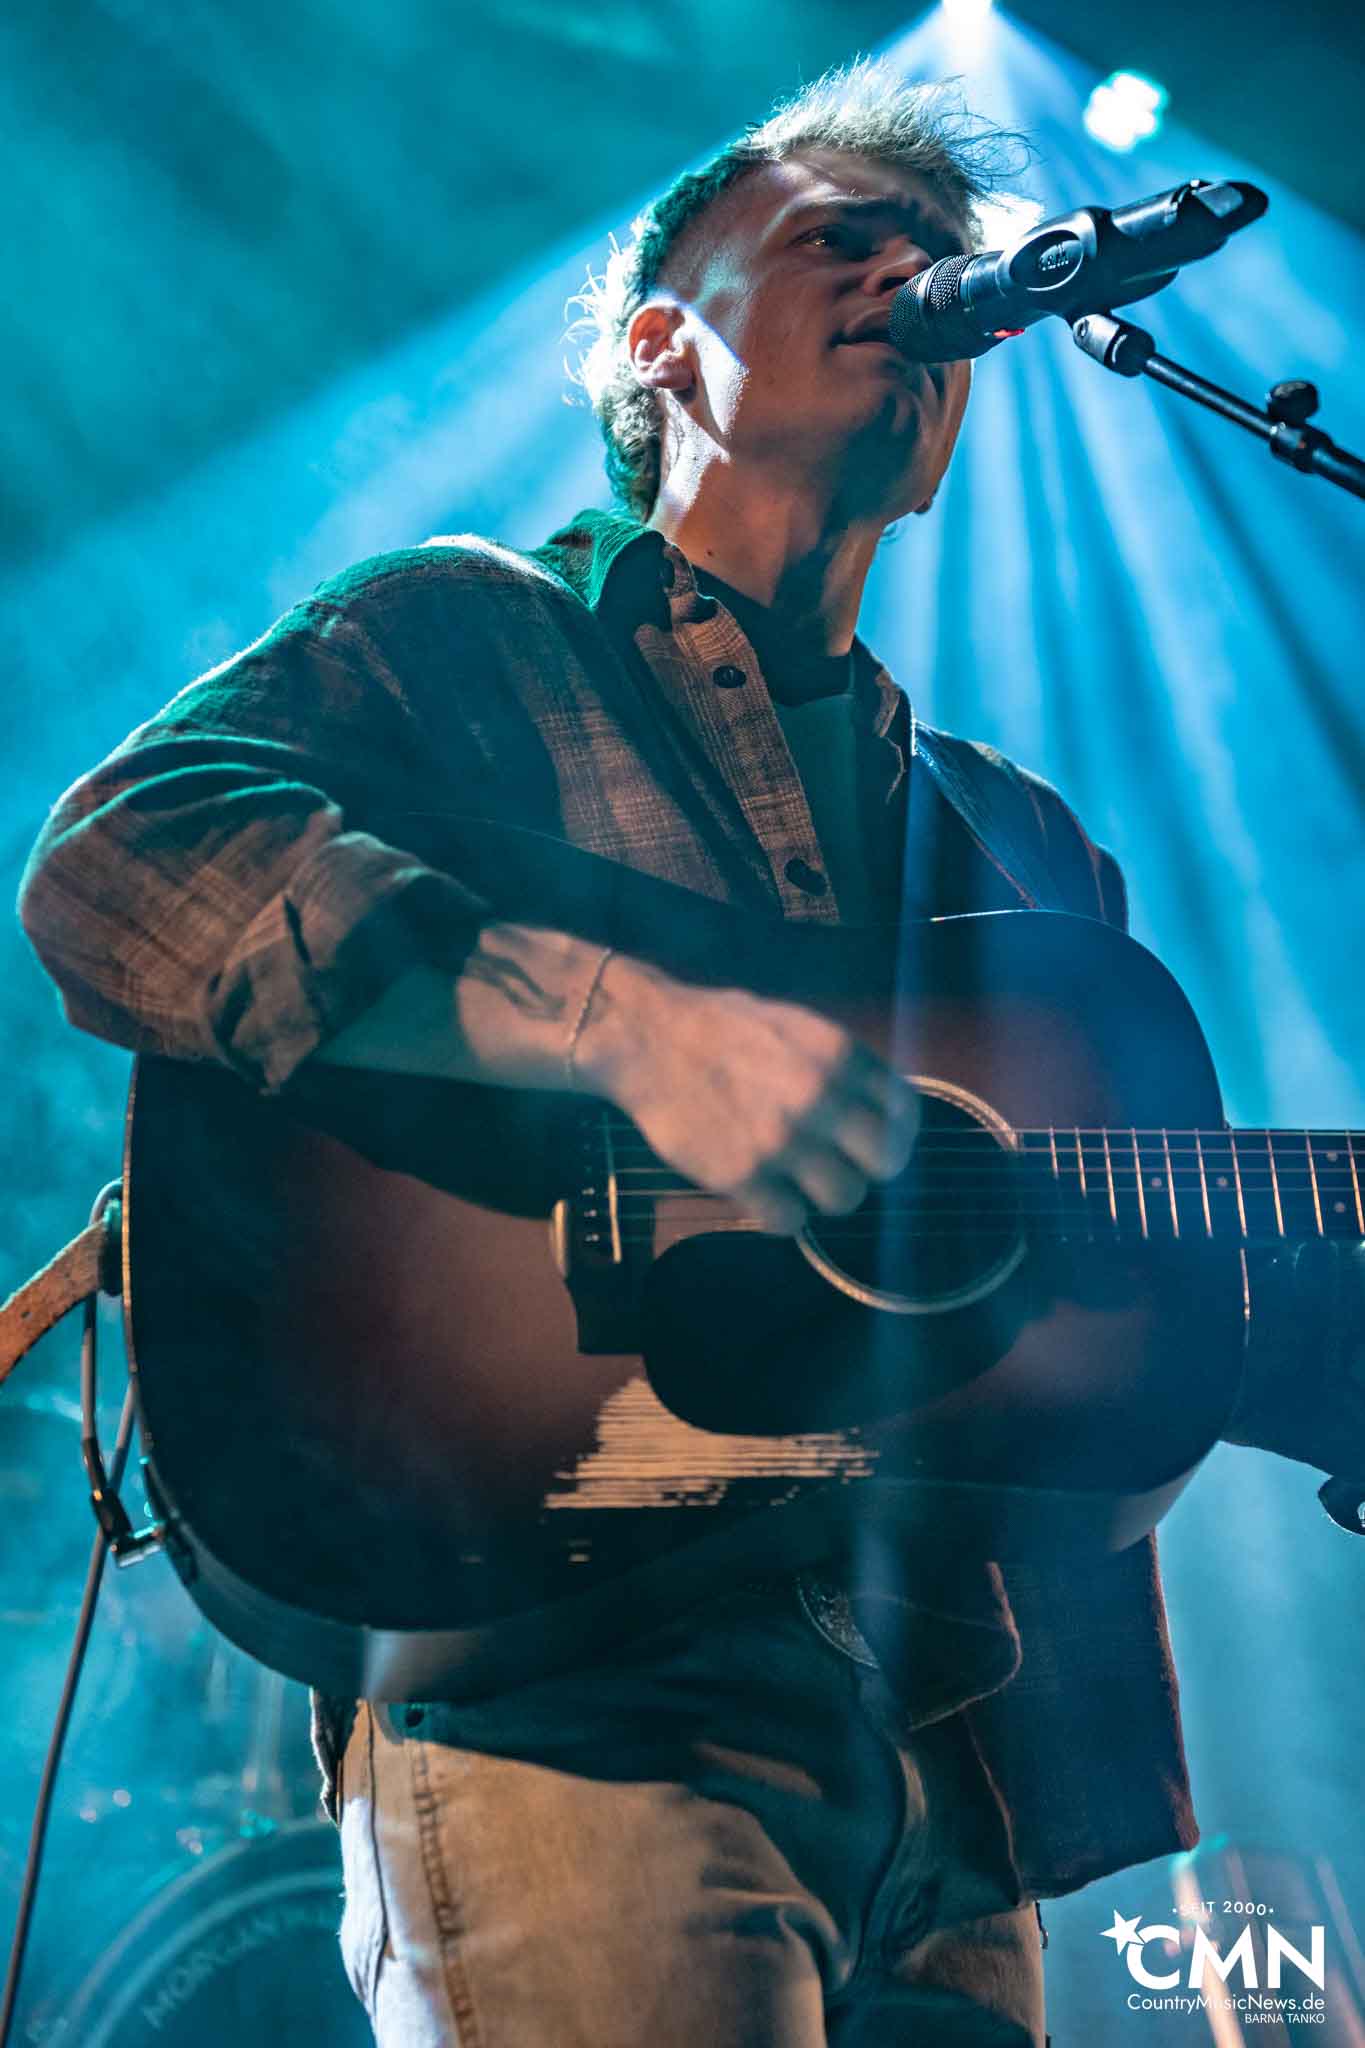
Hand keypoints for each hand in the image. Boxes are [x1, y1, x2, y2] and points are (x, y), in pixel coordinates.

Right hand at [573, 953, 918, 1234]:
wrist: (648, 1038)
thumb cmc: (722, 1027)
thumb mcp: (797, 1026)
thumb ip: (841, 1065)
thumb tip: (878, 1104)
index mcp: (839, 1055)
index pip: (905, 1112)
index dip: (896, 1134)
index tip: (873, 1144)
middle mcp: (821, 1098)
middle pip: (886, 1163)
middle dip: (865, 1169)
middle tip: (838, 1167)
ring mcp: (783, 1140)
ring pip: (844, 1199)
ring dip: (822, 1195)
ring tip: (794, 1181)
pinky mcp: (742, 1175)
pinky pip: (789, 1221)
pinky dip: (779, 1215)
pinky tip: (762, 1195)